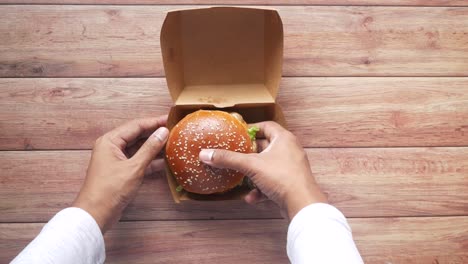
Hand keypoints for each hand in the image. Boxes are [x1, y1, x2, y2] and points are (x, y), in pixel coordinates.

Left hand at [73, 116, 168, 232]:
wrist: (96, 214)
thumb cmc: (111, 189)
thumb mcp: (134, 167)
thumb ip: (150, 148)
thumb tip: (163, 132)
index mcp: (110, 141)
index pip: (136, 125)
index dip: (154, 122)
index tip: (170, 119)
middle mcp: (111, 147)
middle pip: (137, 135)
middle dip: (155, 133)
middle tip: (174, 129)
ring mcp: (116, 159)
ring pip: (138, 148)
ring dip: (154, 146)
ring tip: (172, 143)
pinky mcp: (121, 171)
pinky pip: (137, 160)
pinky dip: (150, 160)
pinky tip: (164, 160)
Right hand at [199, 121, 326, 219]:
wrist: (302, 204)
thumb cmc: (282, 177)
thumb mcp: (250, 165)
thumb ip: (228, 159)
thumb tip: (205, 154)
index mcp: (283, 139)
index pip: (266, 126)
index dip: (252, 129)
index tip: (239, 135)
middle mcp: (290, 150)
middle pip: (266, 147)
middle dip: (250, 153)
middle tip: (236, 154)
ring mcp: (291, 167)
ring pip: (268, 166)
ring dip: (253, 173)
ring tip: (242, 176)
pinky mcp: (290, 183)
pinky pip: (272, 182)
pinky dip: (261, 188)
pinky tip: (251, 197)